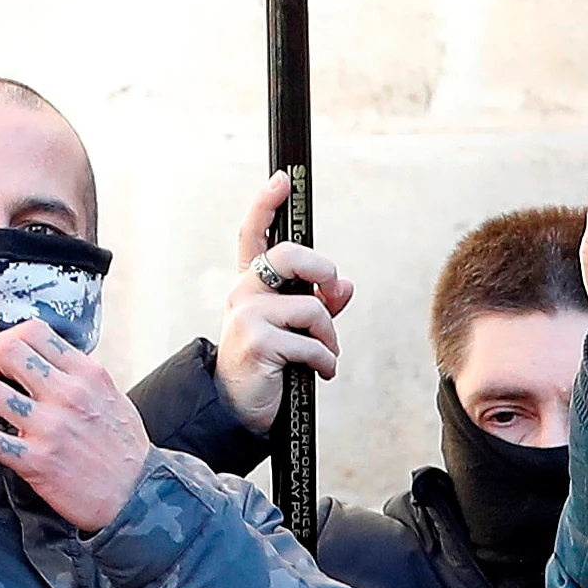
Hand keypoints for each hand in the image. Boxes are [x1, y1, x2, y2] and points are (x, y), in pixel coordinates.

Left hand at [0, 320, 151, 530]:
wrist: (139, 498)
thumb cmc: (125, 452)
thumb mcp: (114, 399)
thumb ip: (81, 377)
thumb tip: (46, 361)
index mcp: (88, 375)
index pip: (33, 331)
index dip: (3, 340)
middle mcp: (69, 395)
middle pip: (4, 352)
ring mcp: (52, 428)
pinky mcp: (37, 461)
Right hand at [214, 171, 352, 431]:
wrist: (243, 407)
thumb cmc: (272, 364)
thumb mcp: (296, 330)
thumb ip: (321, 303)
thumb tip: (344, 284)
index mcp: (252, 285)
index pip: (253, 236)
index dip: (265, 205)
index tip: (281, 180)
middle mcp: (244, 292)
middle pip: (290, 256)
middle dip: (322, 270)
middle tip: (330, 292)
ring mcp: (247, 315)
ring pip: (312, 307)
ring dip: (329, 337)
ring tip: (322, 356)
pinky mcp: (257, 341)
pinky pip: (313, 343)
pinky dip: (325, 361)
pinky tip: (318, 372)